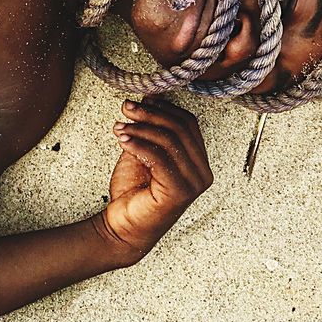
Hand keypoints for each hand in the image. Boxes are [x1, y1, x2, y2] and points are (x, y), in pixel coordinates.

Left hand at [101, 98, 212, 256]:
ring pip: (170, 141)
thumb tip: (152, 96)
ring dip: (140, 129)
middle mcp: (201, 172)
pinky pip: (160, 158)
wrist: (123, 226)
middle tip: (126, 108)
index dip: (163, 108)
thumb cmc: (134, 191)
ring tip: (120, 127)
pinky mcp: (179, 192)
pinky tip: (123, 140)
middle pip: (179, 129)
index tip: (139, 100)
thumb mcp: (142, 150)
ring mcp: (193, 184)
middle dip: (150, 115)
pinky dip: (139, 144)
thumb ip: (149, 127)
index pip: (187, 123)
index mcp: (198, 160)